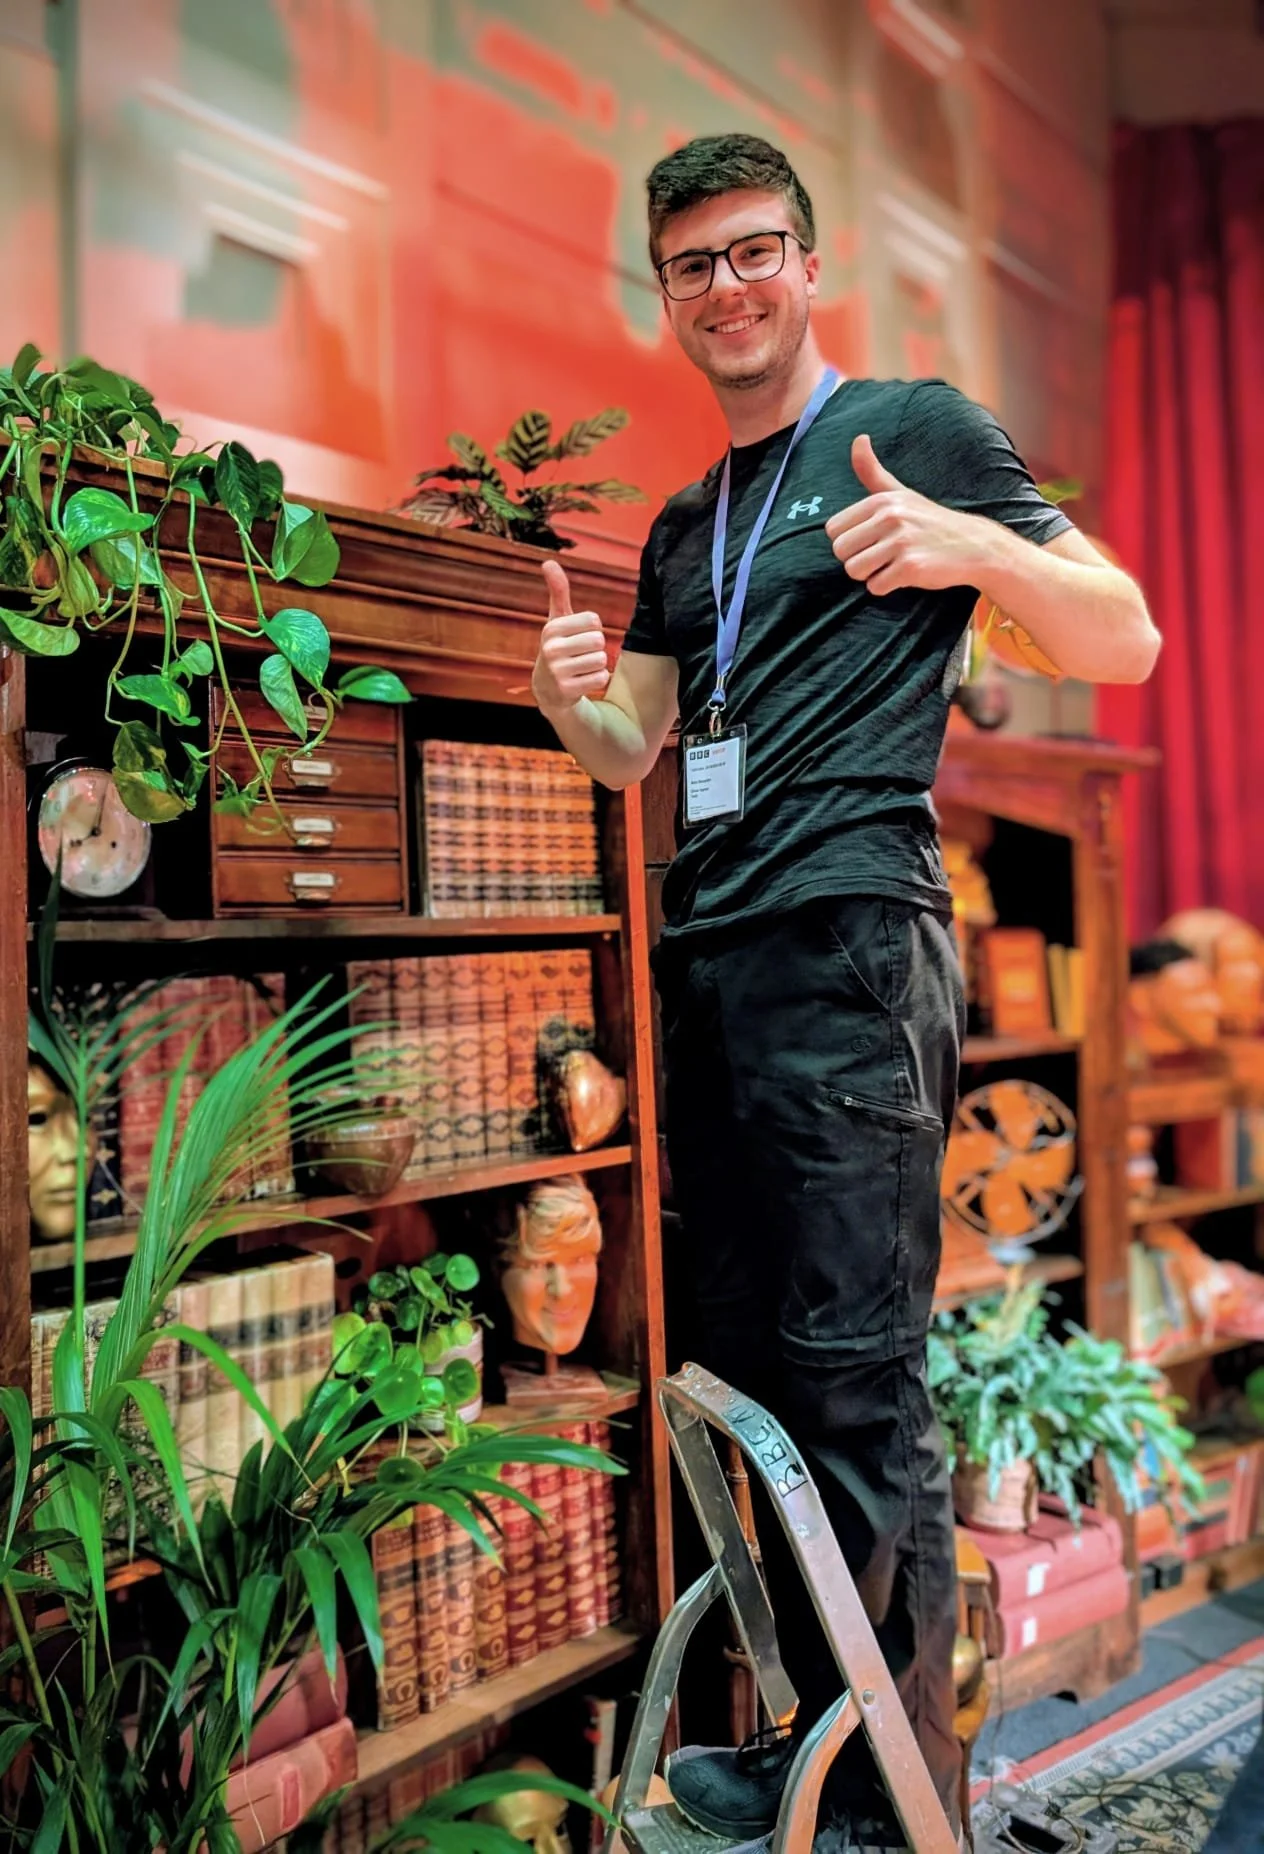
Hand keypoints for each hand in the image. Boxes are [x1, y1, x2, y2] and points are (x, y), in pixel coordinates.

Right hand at [533, 560, 610, 712]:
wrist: (548, 689)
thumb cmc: (558, 647)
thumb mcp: (556, 620)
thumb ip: (558, 592)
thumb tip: (548, 562)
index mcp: (551, 628)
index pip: (594, 620)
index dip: (593, 629)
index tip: (578, 636)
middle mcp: (551, 649)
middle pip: (599, 640)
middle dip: (596, 647)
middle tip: (581, 654)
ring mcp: (558, 671)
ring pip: (602, 660)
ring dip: (597, 664)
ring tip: (580, 667)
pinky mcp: (567, 690)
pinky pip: (601, 677)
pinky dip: (597, 679)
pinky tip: (582, 680)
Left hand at [825, 434, 986, 595]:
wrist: (973, 546)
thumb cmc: (930, 521)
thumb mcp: (901, 493)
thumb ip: (872, 472)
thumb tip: (858, 438)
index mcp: (881, 500)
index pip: (833, 529)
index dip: (850, 540)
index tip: (872, 539)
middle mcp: (889, 517)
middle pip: (840, 551)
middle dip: (857, 559)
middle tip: (883, 555)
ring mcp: (900, 542)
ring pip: (854, 571)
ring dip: (871, 574)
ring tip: (893, 564)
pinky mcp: (910, 567)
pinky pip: (875, 587)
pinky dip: (887, 586)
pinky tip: (905, 574)